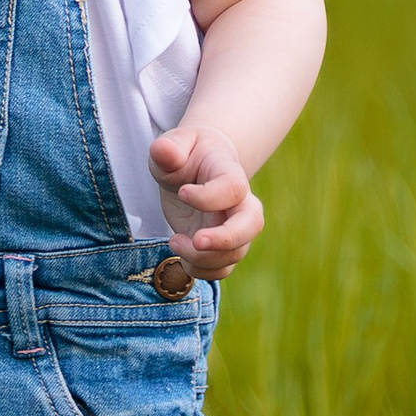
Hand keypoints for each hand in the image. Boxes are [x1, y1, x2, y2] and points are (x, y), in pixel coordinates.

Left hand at [148, 122, 263, 280]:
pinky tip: (180, 254)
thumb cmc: (187, 154)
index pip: (233, 188)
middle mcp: (239, 203)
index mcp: (230, 173)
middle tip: (197, 240)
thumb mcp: (175, 144)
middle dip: (225, 239)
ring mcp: (234, 228)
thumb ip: (170, 148)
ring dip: (202, 257)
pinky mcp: (223, 248)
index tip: (182, 192)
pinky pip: (222, 269)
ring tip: (173, 241)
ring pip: (235, 253)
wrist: (198, 168)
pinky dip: (201, 271)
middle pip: (252, 224)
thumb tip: (163, 151)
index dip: (209, 196)